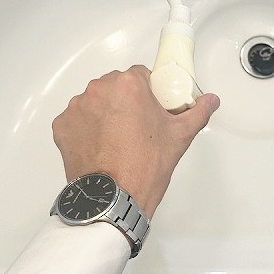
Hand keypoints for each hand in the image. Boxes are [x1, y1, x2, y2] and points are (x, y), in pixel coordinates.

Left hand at [52, 65, 219, 217]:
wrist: (113, 198)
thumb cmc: (145, 166)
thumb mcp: (179, 137)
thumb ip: (197, 112)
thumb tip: (211, 100)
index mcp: (128, 85)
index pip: (140, 75)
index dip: (148, 91)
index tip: (152, 108)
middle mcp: (98, 90)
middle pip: (115, 87)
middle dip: (125, 102)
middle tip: (137, 127)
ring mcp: (77, 108)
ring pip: (95, 102)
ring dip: (104, 114)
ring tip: (117, 140)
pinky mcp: (62, 126)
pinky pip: (77, 120)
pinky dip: (86, 130)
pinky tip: (99, 147)